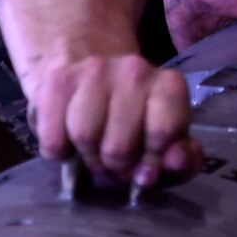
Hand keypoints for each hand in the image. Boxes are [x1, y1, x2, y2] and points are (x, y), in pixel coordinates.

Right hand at [26, 53, 203, 187]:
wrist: (93, 84)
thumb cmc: (137, 127)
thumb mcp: (169, 148)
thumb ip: (183, 161)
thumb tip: (173, 162)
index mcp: (169, 86)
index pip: (163, 133)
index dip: (152, 160)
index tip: (145, 162)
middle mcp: (134, 70)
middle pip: (119, 146)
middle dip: (115, 167)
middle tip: (115, 162)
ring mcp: (93, 70)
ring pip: (83, 136)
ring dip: (87, 158)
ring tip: (94, 152)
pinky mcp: (57, 80)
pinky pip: (53, 138)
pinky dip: (59, 152)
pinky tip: (70, 143)